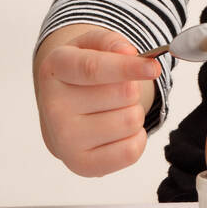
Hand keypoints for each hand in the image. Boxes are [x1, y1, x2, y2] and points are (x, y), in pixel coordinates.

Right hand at [34, 25, 160, 176]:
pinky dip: (135, 137)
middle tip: (117, 89)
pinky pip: (131, 151)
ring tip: (113, 109)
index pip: (93, 69)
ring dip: (133, 111)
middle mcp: (53, 107)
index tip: (153, 68)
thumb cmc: (82, 74)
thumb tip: (128, 53)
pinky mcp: (80, 165)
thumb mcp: (91, 46)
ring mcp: (65, 140)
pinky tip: (117, 130)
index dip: (127, 68)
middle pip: (123, 94)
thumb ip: (111, 42)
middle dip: (132, 88)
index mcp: (55, 68)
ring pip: (131, 120)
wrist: (60, 111)